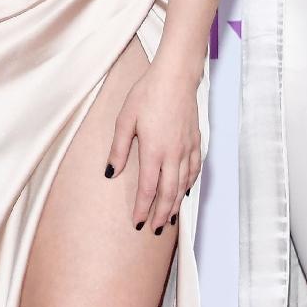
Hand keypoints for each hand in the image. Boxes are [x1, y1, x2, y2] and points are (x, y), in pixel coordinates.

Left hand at [105, 58, 201, 235]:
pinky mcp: (195, 141)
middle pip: (168, 193)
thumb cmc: (147, 94)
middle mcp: (173, 154)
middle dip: (161, 214)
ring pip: (184, 185)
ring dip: (175, 204)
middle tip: (154, 229)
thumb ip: (119, 149)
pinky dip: (189, 185)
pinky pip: (194, 171)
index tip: (138, 223)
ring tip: (168, 218)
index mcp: (154, 151)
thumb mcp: (125, 120)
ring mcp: (187, 149)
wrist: (175, 77)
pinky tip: (185, 192)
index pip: (148, 189)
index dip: (143, 209)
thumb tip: (110, 173)